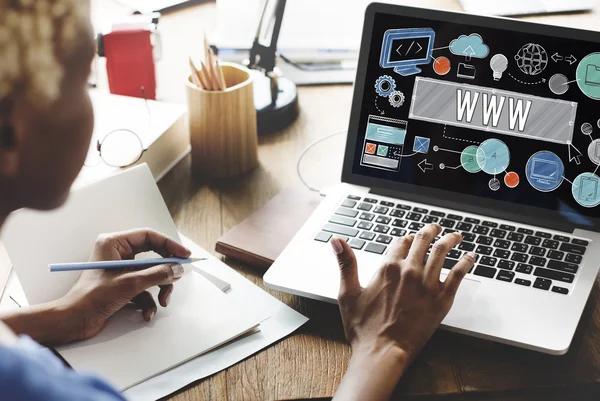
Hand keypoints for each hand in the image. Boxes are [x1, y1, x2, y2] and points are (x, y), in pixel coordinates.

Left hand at [62, 228, 190, 340]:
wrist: (74, 321)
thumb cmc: (91, 298)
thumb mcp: (129, 284)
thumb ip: (157, 274)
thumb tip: (177, 269)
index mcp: (114, 243)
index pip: (149, 236)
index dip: (169, 245)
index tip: (184, 255)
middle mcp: (118, 253)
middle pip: (153, 256)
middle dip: (165, 272)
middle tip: (176, 278)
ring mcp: (120, 270)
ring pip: (151, 274)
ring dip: (159, 289)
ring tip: (162, 301)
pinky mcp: (122, 285)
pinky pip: (144, 288)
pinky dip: (149, 301)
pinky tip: (147, 313)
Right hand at [331, 224, 475, 400]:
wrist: (382, 352)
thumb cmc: (363, 328)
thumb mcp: (348, 293)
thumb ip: (346, 263)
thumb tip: (336, 240)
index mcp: (388, 268)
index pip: (400, 242)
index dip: (405, 238)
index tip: (409, 238)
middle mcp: (409, 271)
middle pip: (423, 241)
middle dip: (430, 231)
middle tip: (436, 228)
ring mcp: (427, 285)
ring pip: (442, 252)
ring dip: (450, 240)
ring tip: (455, 236)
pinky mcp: (441, 300)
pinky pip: (458, 275)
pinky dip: (466, 262)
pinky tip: (471, 257)